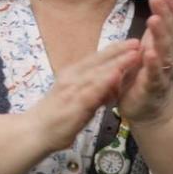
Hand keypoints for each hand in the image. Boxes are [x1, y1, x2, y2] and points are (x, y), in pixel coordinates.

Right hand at [28, 37, 140, 157]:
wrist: (35, 131)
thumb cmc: (56, 116)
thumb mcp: (77, 99)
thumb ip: (94, 91)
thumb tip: (111, 85)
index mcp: (72, 74)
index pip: (95, 59)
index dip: (113, 50)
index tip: (130, 42)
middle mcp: (72, 77)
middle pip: (98, 61)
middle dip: (118, 51)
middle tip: (137, 42)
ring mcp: (72, 89)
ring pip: (98, 73)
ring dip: (117, 63)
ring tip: (134, 54)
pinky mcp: (74, 103)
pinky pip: (92, 90)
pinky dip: (105, 82)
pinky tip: (117, 75)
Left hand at [115, 0, 172, 129]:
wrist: (150, 112)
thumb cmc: (145, 78)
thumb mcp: (146, 52)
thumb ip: (152, 36)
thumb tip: (156, 13)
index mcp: (162, 48)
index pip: (167, 25)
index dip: (168, 9)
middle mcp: (166, 58)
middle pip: (167, 34)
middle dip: (164, 15)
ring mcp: (161, 73)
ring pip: (163, 52)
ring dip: (160, 36)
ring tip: (155, 19)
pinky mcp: (153, 88)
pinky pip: (153, 74)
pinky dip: (152, 64)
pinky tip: (149, 53)